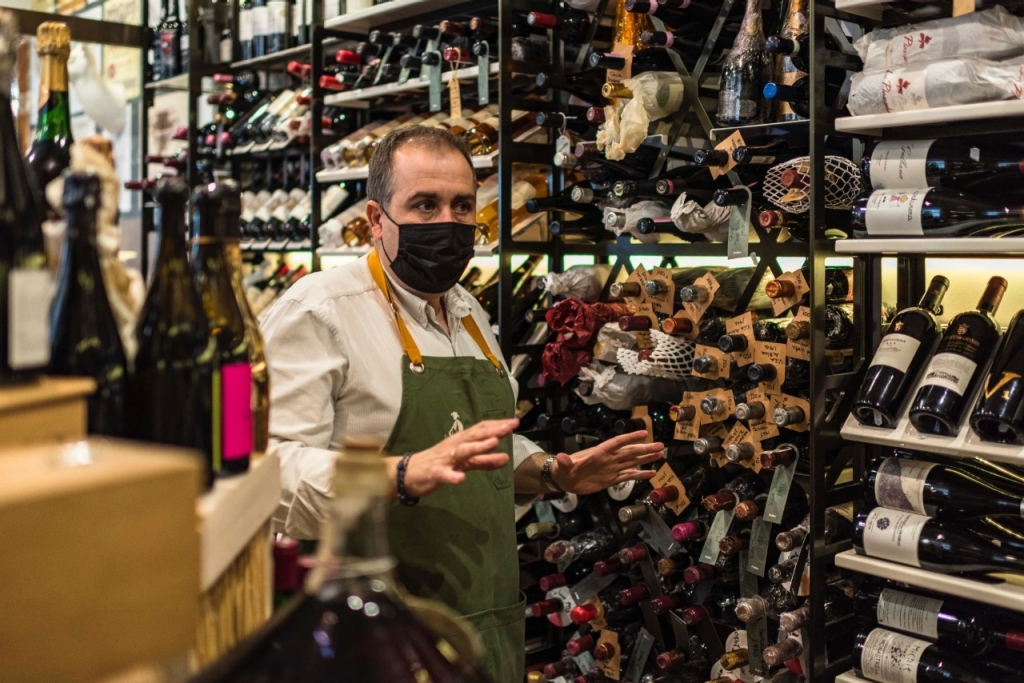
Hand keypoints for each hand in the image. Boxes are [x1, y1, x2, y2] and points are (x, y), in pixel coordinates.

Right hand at [402, 418, 516, 498]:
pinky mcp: (435, 473)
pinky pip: (444, 474)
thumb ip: (484, 460)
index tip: (515, 422)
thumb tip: (506, 457)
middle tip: (510, 427)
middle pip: (475, 436)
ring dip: (478, 447)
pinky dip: (452, 476)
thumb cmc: (438, 464)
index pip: (481, 429)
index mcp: (461, 441)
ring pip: (462, 451)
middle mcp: (454, 446)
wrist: (408, 473)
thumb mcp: (464, 462)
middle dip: (493, 431)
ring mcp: (444, 459)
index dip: (497, 425)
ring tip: (493, 443)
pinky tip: (460, 479)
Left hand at [552, 430, 664, 495]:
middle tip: (660, 445)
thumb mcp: (562, 466)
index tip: (644, 433)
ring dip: (645, 458)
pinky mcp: (611, 479)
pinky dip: (640, 475)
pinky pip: (628, 476)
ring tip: (660, 454)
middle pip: (629, 452)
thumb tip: (560, 457)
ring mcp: (611, 469)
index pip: (616, 443)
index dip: (629, 438)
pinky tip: (651, 473)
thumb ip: (565, 462)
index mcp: (598, 453)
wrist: (564, 480)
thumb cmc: (563, 470)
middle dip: (644, 449)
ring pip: (632, 462)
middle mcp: (608, 459)